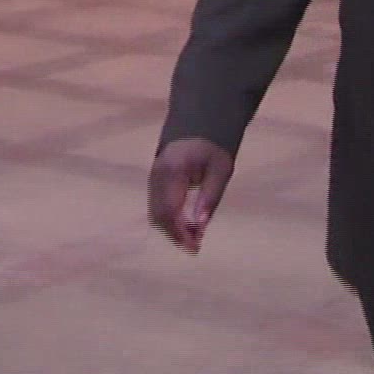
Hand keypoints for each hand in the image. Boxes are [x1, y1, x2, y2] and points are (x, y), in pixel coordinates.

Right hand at [148, 138, 234, 253]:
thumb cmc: (212, 148)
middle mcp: (157, 175)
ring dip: (172, 229)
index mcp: (173, 170)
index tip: (195, 247)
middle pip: (158, 215)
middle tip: (196, 245)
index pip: (170, 210)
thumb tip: (200, 226)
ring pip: (155, 213)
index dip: (180, 232)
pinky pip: (157, 206)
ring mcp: (152, 178)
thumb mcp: (220, 170)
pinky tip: (186, 225)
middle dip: (175, 234)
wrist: (198, 127)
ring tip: (194, 236)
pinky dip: (169, 220)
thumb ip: (211, 197)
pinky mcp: (153, 182)